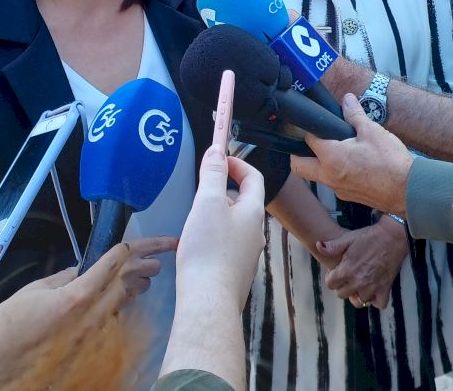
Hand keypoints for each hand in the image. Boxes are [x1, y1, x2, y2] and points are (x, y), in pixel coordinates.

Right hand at [0, 237, 174, 385]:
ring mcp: (93, 338)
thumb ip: (64, 277)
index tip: (151, 242)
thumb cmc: (6, 330)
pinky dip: (121, 308)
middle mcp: (91, 318)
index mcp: (77, 296)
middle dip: (146, 265)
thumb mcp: (33, 291)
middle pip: (128, 282)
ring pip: (123, 304)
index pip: (115, 262)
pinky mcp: (89, 353)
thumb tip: (82, 270)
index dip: (135, 247)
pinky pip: (112, 325)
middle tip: (162, 255)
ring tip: (150, 275)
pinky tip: (127, 301)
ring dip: (137, 286)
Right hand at [177, 146, 266, 309]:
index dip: (238, 164)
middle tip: (203, 188)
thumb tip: (218, 151)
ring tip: (196, 217)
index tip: (220, 158)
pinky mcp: (234, 273)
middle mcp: (255, 233)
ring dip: (218, 215)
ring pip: (235, 225)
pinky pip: (227, 246)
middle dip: (225, 190)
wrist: (208, 302)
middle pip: (244, 202)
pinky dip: (215, 237)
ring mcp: (247, 255)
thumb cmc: (208, 251)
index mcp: (253, 213)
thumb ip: (213, 174)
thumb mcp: (208, 202)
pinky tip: (197, 246)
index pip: (254, 178)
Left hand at [291, 93, 413, 213]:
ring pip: (314, 176)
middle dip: (299, 152)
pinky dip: (334, 172)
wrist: (408, 190)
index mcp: (331, 158)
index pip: (307, 139)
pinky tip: (351, 162)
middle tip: (311, 140)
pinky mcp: (348, 196)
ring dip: (317, 163)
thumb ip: (355, 115)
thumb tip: (347, 99)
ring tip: (334, 148)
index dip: (310, 127)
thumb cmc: (390, 161)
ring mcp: (337, 189)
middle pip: (298, 166)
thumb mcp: (372, 131)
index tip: (316, 121)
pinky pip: (332, 183)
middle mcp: (328, 176)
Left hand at [320, 217, 408, 308]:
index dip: (331, 277)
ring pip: (359, 301)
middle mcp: (358, 281)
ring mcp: (372, 287)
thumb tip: (318, 246)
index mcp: (347, 269)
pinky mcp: (385, 288)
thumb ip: (332, 246)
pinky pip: (378, 304)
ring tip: (359, 284)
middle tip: (347, 277)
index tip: (336, 272)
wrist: (392, 236)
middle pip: (342, 294)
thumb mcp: (348, 238)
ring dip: (357, 294)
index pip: (330, 284)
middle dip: (342, 286)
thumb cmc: (368, 236)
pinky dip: (375, 300)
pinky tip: (373, 290)